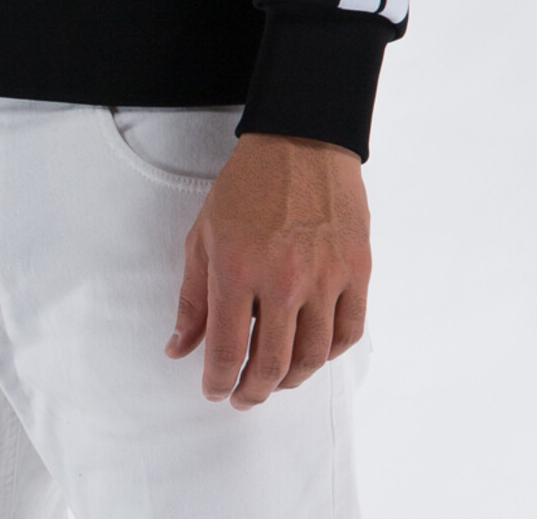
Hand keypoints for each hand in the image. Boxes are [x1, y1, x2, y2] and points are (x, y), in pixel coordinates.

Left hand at [165, 132, 369, 408]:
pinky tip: (311, 353)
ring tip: (275, 381)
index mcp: (237, 268)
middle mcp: (283, 279)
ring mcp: (325, 276)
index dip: (218, 381)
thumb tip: (179, 349)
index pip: (227, 350)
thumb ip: (193, 297)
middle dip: (254, 391)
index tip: (215, 391)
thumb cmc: (246, 186)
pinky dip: (328, 354)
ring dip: (290, 380)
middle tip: (244, 397)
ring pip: (311, 357)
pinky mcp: (357, 269)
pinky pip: (347, 333)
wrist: (301, 139)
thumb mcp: (204, 235)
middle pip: (272, 364)